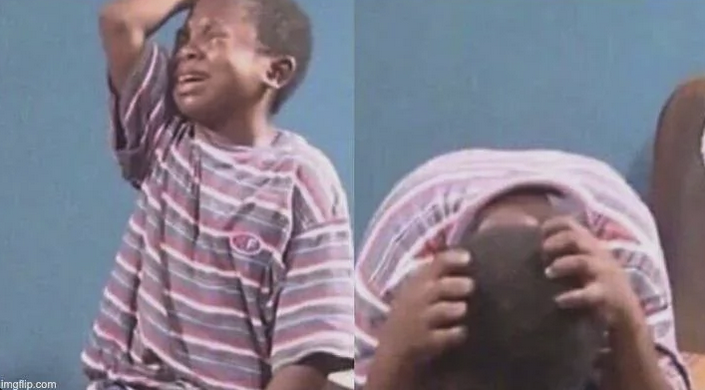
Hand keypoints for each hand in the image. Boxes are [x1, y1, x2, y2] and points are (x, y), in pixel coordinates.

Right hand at [378, 250, 473, 366]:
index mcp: (418, 281)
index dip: (453, 259)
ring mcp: (421, 321)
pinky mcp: (426, 342)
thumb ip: (437, 273)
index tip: (468, 258)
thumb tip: (467, 257)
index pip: (437, 263)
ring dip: (455, 308)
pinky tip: (461, 332)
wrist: (393, 346)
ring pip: (441, 311)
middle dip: (456, 285)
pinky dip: (456, 334)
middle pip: (440, 287)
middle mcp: (418, 299)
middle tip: (470, 286)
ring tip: (462, 309)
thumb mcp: (416, 288)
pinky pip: (445, 336)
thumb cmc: (412, 310)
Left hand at [541, 216, 641, 329]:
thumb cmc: (596, 283)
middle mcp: (598, 254)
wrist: (626, 312)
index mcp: (590, 244)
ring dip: (562, 265)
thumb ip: (564, 250)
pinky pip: (589, 294)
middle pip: (575, 238)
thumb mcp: (583, 262)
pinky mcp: (607, 296)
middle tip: (542, 251)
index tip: (538, 233)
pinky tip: (559, 301)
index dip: (552, 225)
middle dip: (556, 242)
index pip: (571, 224)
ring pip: (582, 262)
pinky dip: (572, 297)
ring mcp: (604, 274)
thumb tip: (532, 240)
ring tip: (548, 273)